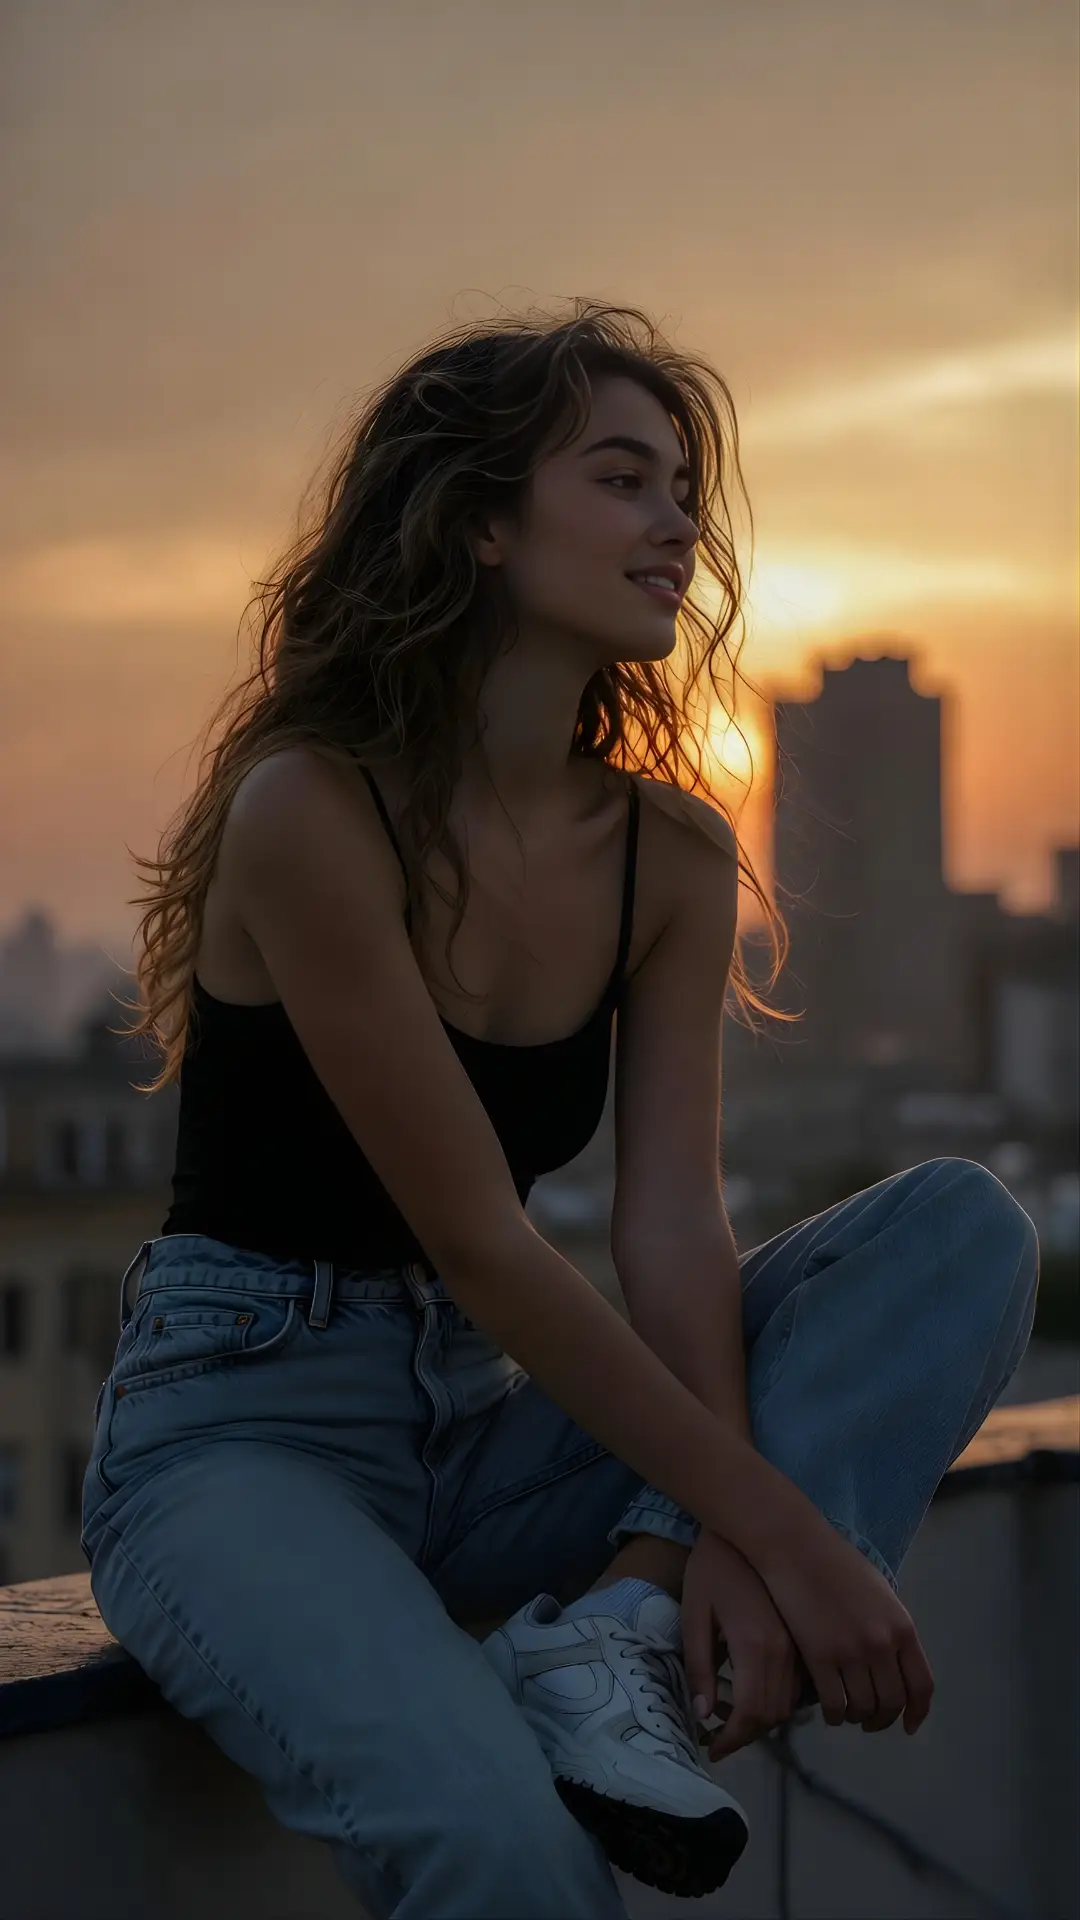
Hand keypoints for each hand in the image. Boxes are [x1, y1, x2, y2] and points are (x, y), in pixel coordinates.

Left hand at [681, 1529, 806, 1760]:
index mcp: (755, 1646)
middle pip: (773, 1715)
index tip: (711, 1748)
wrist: (749, 1527)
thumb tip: (703, 1716)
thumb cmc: (711, 1569)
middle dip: (745, 1733)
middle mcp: (785, 1651)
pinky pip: (800, 1685)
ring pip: (790, 1704)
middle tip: (718, 1735)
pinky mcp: (806, 1637)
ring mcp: (801, 1644)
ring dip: (763, 1719)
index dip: (731, 1739)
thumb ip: (698, 1667)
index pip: (750, 1714)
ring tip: (732, 1714)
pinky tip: (755, 1691)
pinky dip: (780, 1699)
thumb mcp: (694, 1615)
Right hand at [755, 1513, 934, 1737]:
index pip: (921, 1685)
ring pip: (863, 1707)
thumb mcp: (880, 1593)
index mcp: (902, 1627)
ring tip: (848, 1715)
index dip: (917, 1713)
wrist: (797, 1550)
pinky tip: (830, 1712)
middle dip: (883, 1720)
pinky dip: (834, 1715)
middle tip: (871, 1722)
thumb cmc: (837, 1564)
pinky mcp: (820, 1657)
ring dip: (857, 1718)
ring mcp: (851, 1653)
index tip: (908, 1726)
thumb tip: (895, 1660)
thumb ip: (891, 1627)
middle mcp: (882, 1645)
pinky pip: (834, 1703)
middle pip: (892, 1702)